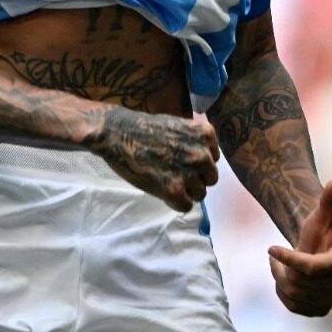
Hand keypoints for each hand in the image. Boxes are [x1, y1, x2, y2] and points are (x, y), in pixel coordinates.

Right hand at [94, 109, 219, 212]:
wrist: (118, 133)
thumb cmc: (143, 127)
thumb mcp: (178, 125)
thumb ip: (193, 141)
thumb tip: (202, 160)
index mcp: (205, 134)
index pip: (213, 159)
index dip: (196, 163)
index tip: (180, 160)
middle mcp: (202, 154)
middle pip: (210, 178)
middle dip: (194, 178)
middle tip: (173, 173)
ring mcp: (189, 173)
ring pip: (200, 194)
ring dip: (184, 191)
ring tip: (165, 181)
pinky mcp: (174, 189)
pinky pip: (186, 206)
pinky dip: (174, 202)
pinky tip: (161, 190)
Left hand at [268, 179, 331, 316]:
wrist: (317, 249)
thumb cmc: (320, 228)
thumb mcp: (321, 214)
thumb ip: (329, 201)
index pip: (313, 268)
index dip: (289, 259)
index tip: (270, 247)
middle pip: (300, 282)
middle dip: (283, 266)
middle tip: (277, 253)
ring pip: (293, 294)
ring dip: (279, 277)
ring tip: (280, 263)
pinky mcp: (319, 310)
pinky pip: (292, 306)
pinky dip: (281, 291)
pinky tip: (284, 277)